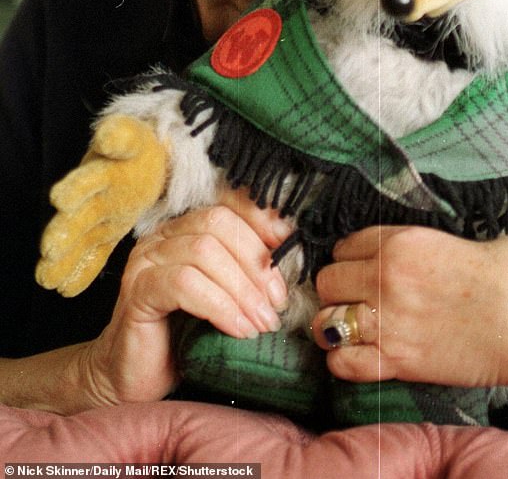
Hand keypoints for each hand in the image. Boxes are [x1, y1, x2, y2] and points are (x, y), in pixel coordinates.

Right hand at [36, 115, 168, 295]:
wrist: (150, 157)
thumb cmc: (136, 146)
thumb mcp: (131, 137)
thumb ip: (119, 136)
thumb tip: (107, 136)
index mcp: (101, 169)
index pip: (88, 179)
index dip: (77, 189)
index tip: (61, 200)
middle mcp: (94, 195)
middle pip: (79, 215)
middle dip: (64, 231)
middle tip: (50, 248)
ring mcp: (99, 215)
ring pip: (81, 238)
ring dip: (66, 257)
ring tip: (47, 277)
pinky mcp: (108, 231)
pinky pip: (95, 253)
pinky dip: (81, 270)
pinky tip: (64, 289)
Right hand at [80, 186, 291, 405]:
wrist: (135, 383)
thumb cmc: (184, 341)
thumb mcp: (224, 299)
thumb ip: (247, 273)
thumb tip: (293, 259)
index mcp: (184, 230)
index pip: (226, 203)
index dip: (261, 219)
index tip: (289, 247)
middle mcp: (162, 237)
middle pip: (218, 223)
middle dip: (256, 260)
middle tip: (277, 302)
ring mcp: (145, 261)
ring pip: (204, 252)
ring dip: (243, 289)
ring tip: (263, 322)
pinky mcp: (136, 291)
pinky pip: (185, 284)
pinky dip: (219, 305)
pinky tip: (238, 330)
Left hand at [312, 225, 507, 452]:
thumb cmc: (506, 274)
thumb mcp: (449, 241)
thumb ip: (412, 248)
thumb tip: (396, 255)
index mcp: (399, 242)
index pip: (344, 246)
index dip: (351, 259)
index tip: (362, 269)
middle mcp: (385, 278)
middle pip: (327, 281)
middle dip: (339, 290)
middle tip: (358, 299)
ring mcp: (388, 321)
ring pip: (326, 320)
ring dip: (336, 324)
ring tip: (354, 329)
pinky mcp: (399, 361)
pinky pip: (343, 362)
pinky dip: (346, 360)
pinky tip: (362, 355)